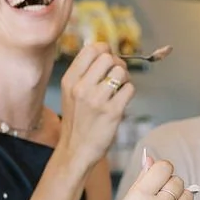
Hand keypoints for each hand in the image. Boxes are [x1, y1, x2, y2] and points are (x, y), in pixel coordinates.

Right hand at [58, 42, 133, 174]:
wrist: (76, 150)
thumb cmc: (77, 120)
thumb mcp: (70, 93)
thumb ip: (83, 72)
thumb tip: (103, 50)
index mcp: (70, 80)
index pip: (91, 49)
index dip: (104, 50)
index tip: (107, 58)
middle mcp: (82, 87)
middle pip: (108, 57)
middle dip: (117, 63)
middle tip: (116, 75)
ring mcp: (97, 100)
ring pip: (121, 71)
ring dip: (125, 78)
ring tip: (119, 88)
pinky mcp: (112, 112)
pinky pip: (129, 88)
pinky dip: (129, 92)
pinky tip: (121, 100)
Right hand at [92, 158, 195, 199]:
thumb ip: (140, 182)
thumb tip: (150, 159)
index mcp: (140, 197)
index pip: (163, 167)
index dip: (161, 169)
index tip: (157, 177)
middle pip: (177, 180)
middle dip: (169, 184)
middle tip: (159, 195)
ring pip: (188, 195)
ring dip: (180, 196)